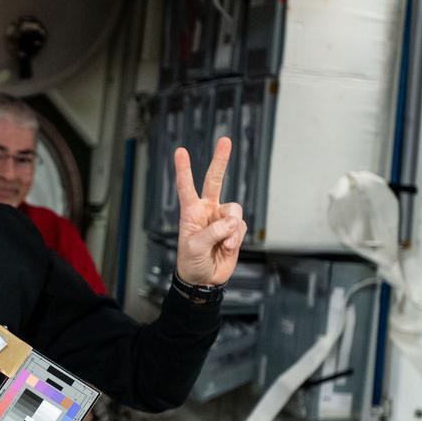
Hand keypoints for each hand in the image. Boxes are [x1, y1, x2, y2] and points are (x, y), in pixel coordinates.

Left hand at [174, 136, 246, 286]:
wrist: (204, 280)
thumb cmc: (191, 263)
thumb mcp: (194, 247)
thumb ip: (212, 232)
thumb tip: (230, 222)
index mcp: (191, 212)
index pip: (186, 187)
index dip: (184, 169)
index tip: (180, 151)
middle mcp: (207, 211)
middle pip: (215, 181)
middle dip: (220, 160)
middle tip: (225, 140)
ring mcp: (221, 220)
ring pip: (234, 211)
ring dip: (231, 229)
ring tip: (224, 245)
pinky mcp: (234, 230)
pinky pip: (240, 227)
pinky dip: (236, 238)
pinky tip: (228, 248)